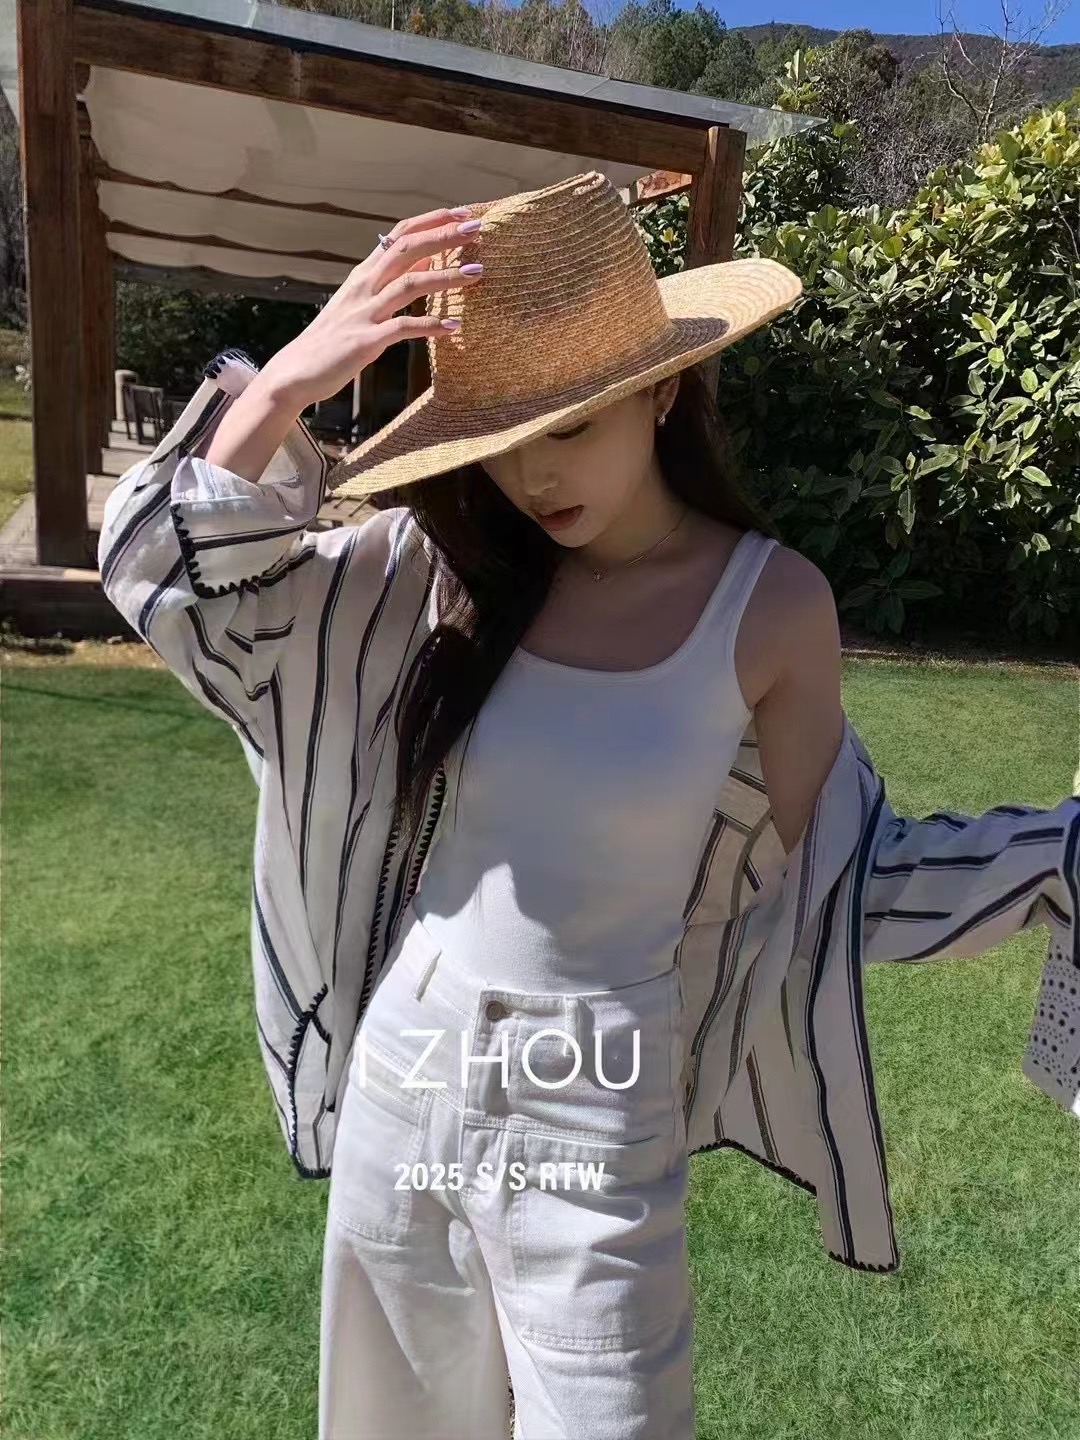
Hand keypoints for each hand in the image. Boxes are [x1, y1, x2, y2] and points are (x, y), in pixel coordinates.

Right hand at [261, 206, 483, 409]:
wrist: (297, 371)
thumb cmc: (334, 338)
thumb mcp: (362, 302)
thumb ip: (390, 282)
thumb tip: (426, 262)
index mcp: (364, 274)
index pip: (399, 235)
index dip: (431, 221)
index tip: (463, 215)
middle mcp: (364, 286)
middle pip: (406, 249)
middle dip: (442, 236)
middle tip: (476, 230)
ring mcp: (364, 312)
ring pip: (409, 284)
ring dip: (445, 277)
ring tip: (476, 274)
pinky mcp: (366, 340)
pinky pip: (403, 327)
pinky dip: (430, 325)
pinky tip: (453, 327)